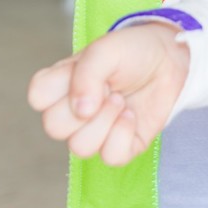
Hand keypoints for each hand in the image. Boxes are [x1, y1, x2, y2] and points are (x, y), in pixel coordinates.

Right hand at [27, 22, 189, 166]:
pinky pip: (111, 157)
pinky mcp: (121, 146)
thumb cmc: (132, 52)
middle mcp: (72, 112)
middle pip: (55, 127)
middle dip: (86, 106)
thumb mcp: (106, 50)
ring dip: (105, 121)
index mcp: (60, 85)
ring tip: (121, 100)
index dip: (61, 86)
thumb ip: (86, 75)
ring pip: (80, 148)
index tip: (83, 70)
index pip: (38, 98)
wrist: (170, 59)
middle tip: (109, 87)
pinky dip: (123, 135)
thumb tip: (81, 111)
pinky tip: (131, 115)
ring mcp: (95, 131)